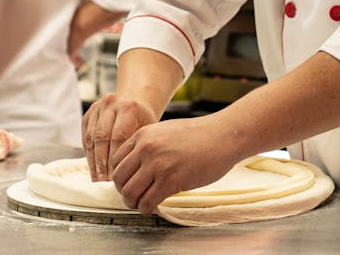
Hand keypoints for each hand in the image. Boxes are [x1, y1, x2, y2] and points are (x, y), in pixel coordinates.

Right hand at [81, 93, 157, 181]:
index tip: (114, 177)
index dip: (114, 159)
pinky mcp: (89, 112)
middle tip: (103, 181)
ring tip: (96, 177)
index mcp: (128, 107)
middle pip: (102, 137)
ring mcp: (98, 107)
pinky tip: (92, 166)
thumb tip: (127, 173)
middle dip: (101, 162)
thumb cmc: (144, 119)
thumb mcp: (147, 128)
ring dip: (92, 160)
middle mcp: (111, 104)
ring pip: (91, 137)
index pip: (118, 137)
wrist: (135, 100)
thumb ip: (137, 146)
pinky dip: (88, 152)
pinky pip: (85, 135)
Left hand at [109, 114, 238, 215]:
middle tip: (132, 196)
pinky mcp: (171, 181)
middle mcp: (147, 149)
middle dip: (123, 191)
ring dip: (133, 202)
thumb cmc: (199, 134)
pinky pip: (147, 202)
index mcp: (143, 135)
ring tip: (141, 203)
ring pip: (130, 192)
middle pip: (119, 178)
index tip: (127, 182)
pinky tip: (152, 206)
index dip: (120, 176)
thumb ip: (149, 143)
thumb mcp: (166, 130)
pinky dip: (146, 208)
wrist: (223, 136)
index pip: (116, 161)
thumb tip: (135, 163)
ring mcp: (158, 165)